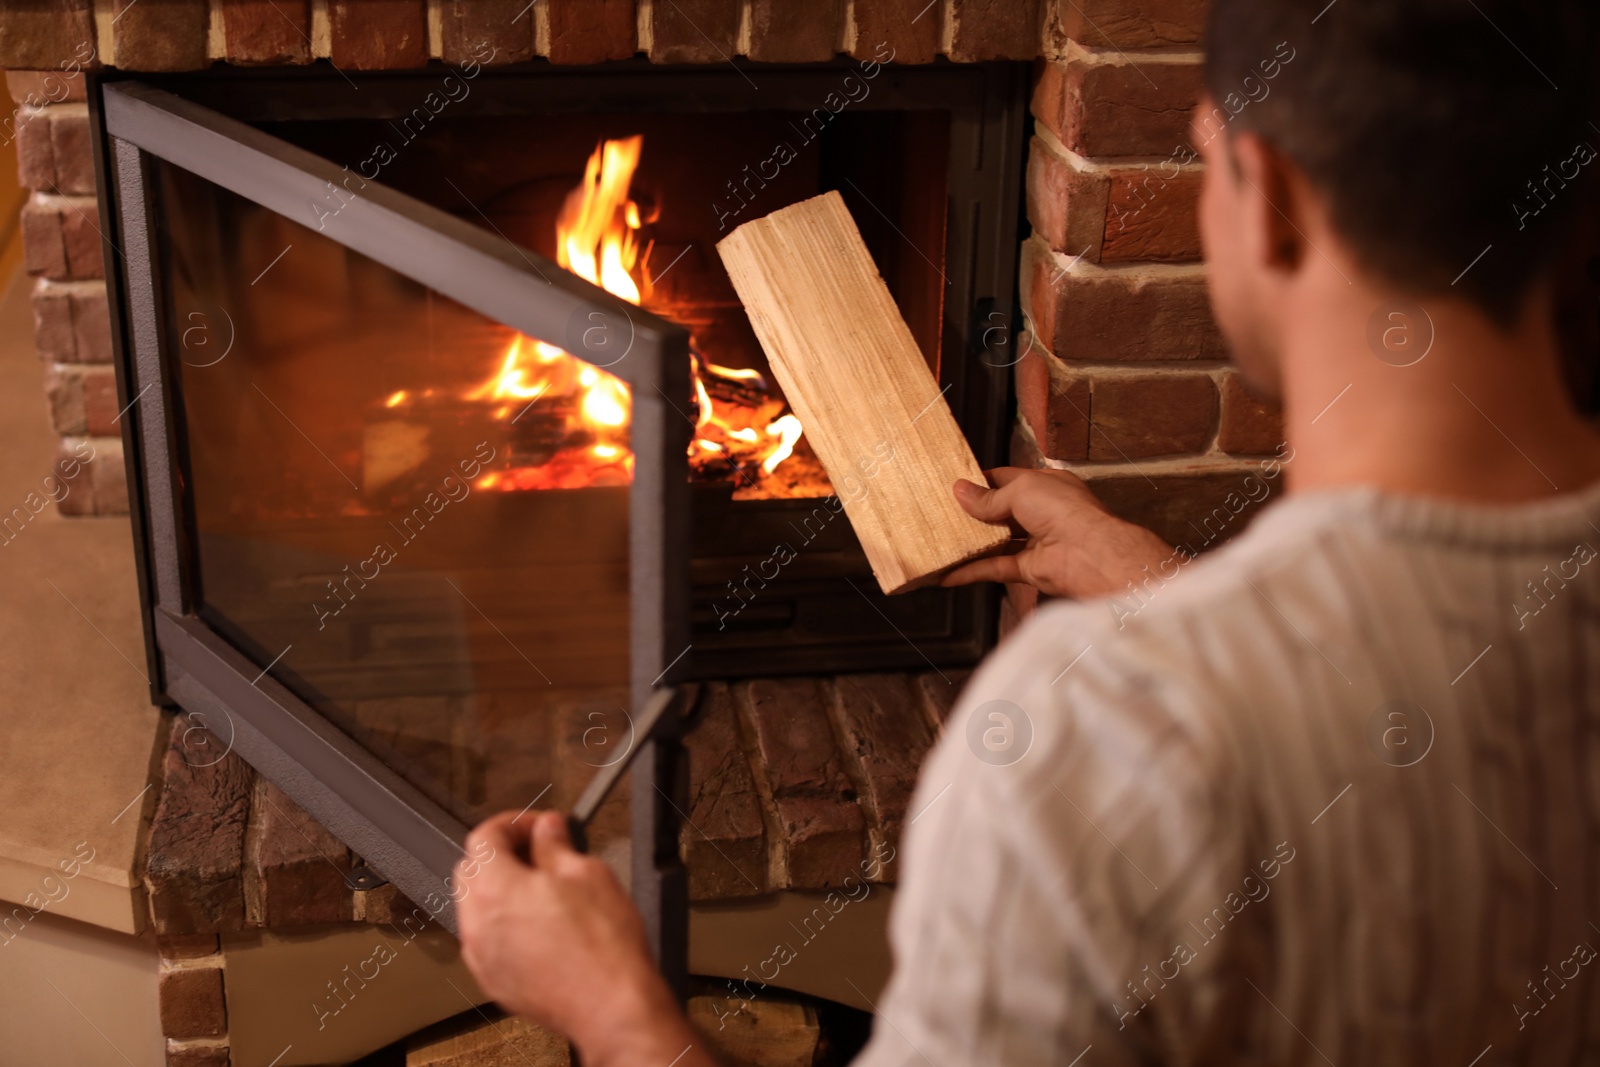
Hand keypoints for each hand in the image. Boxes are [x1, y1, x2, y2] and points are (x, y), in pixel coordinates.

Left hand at [455, 811, 712, 1066]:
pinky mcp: (493, 982)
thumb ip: (556, 845)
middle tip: (540, 853)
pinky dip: (505, 927)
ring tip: (544, 892)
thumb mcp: (587, 874)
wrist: (610, 1007)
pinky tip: (541, 928)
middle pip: (471, 871)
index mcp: (494, 888)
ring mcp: (481, 957)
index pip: (483, 837)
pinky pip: (487, 942)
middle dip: (501, 855)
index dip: (513, 822)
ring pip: (476, 909)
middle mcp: (476, 923)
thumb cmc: (603, 945)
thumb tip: (547, 829)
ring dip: (501, 891)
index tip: (538, 827)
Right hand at [943, 467, 1175, 598]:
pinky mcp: (1029, 569)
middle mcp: (1041, 512)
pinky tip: (948, 573)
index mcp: (1045, 486)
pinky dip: (972, 572)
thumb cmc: (1063, 510)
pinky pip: (995, 568)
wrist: (1089, 554)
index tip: (954, 484)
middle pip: (1000, 512)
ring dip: (971, 542)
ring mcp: (1035, 542)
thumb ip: (989, 497)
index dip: (982, 481)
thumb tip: (960, 491)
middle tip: (941, 511)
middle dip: (973, 512)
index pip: (1008, 479)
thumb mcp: (1021, 491)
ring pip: (996, 541)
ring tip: (940, 539)